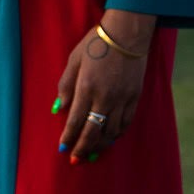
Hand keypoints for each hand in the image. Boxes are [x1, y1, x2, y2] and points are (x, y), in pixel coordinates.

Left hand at [55, 11, 155, 161]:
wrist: (127, 33)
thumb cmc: (96, 43)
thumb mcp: (74, 60)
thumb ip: (65, 85)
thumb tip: (59, 109)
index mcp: (87, 87)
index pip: (76, 120)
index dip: (69, 137)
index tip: (63, 148)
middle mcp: (105, 97)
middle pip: (93, 131)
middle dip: (83, 148)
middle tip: (75, 160)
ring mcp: (122, 98)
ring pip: (111, 131)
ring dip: (101, 145)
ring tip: (93, 153)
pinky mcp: (135, 96)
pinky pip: (126, 122)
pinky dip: (117, 133)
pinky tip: (111, 138)